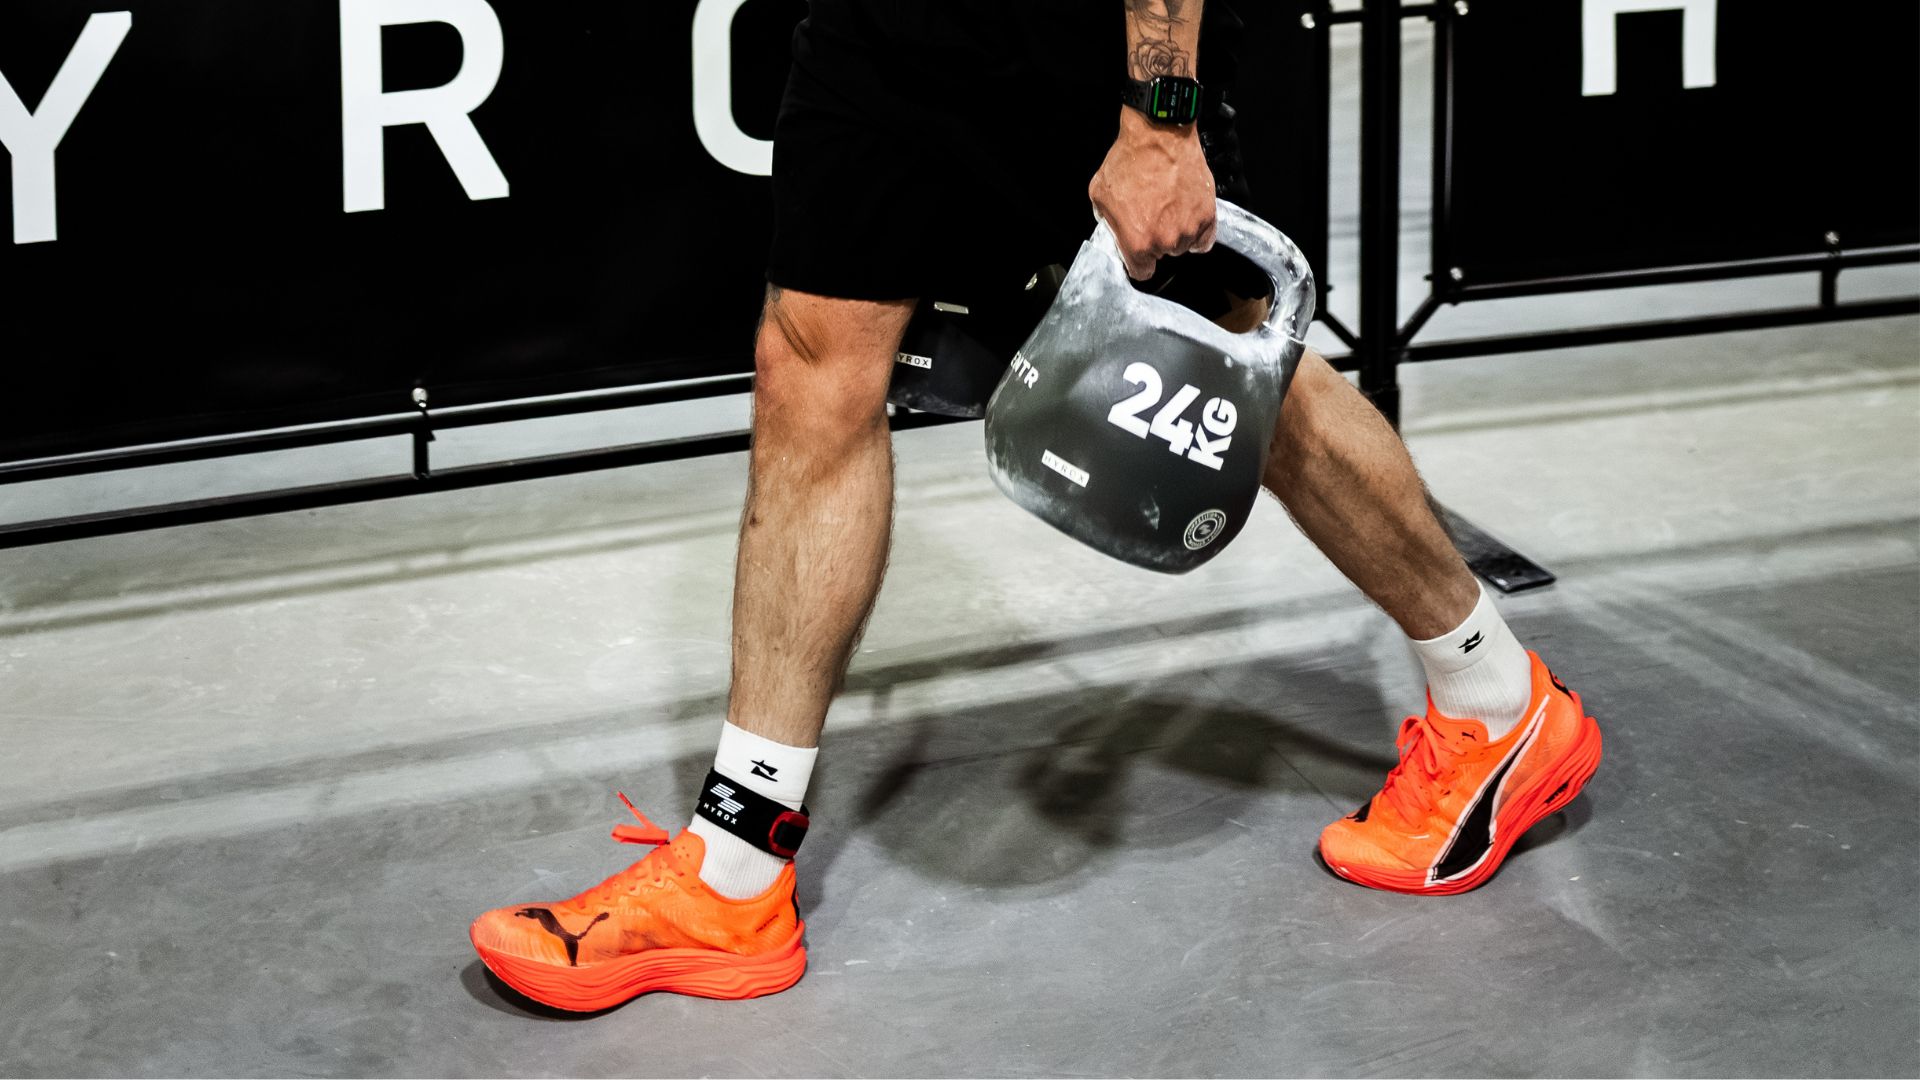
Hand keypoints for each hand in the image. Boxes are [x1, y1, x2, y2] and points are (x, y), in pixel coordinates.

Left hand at [1088, 106, 1216, 280]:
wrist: (1159, 134)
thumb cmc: (1131, 160)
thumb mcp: (1100, 195)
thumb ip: (1109, 223)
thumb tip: (1115, 233)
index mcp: (1137, 242)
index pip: (1142, 272)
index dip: (1138, 262)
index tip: (1139, 253)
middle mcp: (1166, 241)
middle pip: (1163, 255)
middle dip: (1156, 240)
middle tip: (1151, 214)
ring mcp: (1189, 229)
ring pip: (1183, 246)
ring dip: (1177, 232)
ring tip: (1168, 207)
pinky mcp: (1207, 215)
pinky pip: (1205, 238)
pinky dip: (1197, 230)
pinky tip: (1186, 215)